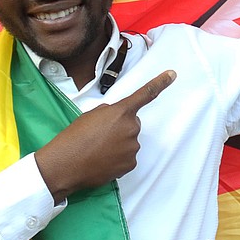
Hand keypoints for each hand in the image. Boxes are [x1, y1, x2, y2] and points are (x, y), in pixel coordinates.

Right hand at [35, 70, 175, 202]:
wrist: (66, 164)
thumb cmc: (75, 136)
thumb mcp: (91, 115)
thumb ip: (109, 112)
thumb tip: (116, 119)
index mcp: (121, 112)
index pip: (145, 94)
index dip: (160, 83)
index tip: (172, 75)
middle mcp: (131, 128)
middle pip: (132, 124)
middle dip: (120, 128)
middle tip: (100, 135)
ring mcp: (132, 148)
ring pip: (129, 142)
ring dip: (118, 144)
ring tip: (97, 149)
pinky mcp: (130, 164)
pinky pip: (127, 157)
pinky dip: (117, 159)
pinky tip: (101, 160)